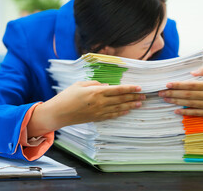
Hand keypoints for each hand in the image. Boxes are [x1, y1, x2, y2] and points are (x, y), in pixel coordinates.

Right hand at [28, 81, 144, 136]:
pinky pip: (112, 115)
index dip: (130, 89)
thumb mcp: (80, 84)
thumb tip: (107, 86)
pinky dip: (120, 113)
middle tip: (144, 96)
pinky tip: (127, 111)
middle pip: (121, 99)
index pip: (118, 89)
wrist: (58, 113)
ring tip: (140, 104)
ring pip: (119, 108)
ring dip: (130, 106)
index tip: (139, 88)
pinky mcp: (96, 118)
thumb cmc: (67, 96)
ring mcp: (99, 111)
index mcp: (96, 92)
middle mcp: (100, 102)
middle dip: (134, 97)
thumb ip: (95, 83)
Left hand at [158, 67, 202, 127]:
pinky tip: (176, 110)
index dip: (179, 84)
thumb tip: (192, 72)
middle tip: (161, 92)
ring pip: (190, 104)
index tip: (168, 84)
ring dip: (176, 102)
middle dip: (173, 93)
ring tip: (165, 99)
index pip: (192, 85)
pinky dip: (185, 112)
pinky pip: (195, 113)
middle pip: (188, 94)